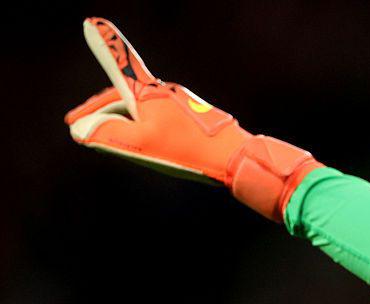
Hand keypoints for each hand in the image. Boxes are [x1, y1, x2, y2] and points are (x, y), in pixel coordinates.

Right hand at [64, 17, 323, 222]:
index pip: (119, 63)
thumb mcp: (139, 143)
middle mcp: (164, 92)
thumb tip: (82, 131)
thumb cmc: (187, 149)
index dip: (104, 44)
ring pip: (142, 109)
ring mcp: (179, 104)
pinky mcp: (192, 117)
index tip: (92, 23)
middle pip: (124, 95)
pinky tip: (149, 146)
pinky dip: (143, 128)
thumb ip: (105, 135)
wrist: (235, 157)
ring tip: (114, 141)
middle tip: (79, 124)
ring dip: (123, 122)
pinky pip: (159, 118)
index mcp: (148, 93)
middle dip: (100, 111)